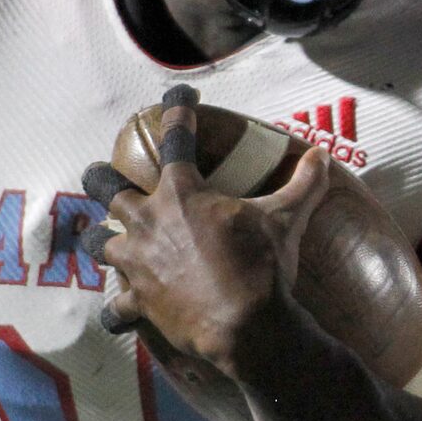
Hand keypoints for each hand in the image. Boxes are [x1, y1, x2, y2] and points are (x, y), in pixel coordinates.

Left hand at [80, 85, 331, 378]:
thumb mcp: (287, 219)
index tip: (178, 94)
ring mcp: (137, 262)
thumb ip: (303, 184)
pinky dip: (118, 310)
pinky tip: (120, 312)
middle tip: (102, 176)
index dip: (178, 109)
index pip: (178, 137)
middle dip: (101, 177)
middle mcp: (149, 221)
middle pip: (105, 186)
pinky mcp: (138, 302)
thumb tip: (324, 156)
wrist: (246, 325)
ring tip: (103, 239)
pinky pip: (115, 308)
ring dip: (101, 239)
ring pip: (98, 242)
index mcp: (182, 193)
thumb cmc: (263, 265)